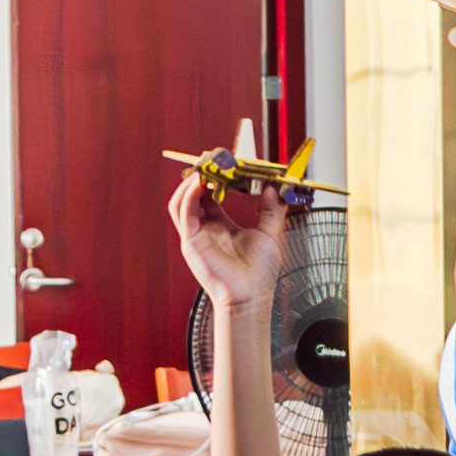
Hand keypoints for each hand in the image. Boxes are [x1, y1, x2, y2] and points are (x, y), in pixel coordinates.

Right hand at [166, 167, 293, 314]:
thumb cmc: (259, 273)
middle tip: (213, 158)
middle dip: (200, 174)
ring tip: (204, 167)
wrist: (252, 297)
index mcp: (220, 225)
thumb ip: (272, 209)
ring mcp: (195, 235)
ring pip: (181, 201)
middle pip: (193, 194)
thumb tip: (274, 188)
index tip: (226, 163)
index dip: (215, 176)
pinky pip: (183, 213)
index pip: (210, 194)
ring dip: (190, 181)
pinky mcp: (191, 242)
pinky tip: (199, 182)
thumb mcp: (271, 233)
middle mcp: (205, 228)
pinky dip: (189, 194)